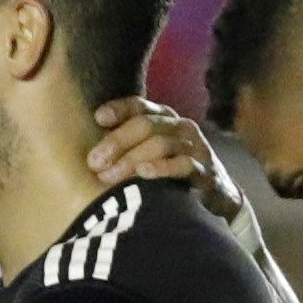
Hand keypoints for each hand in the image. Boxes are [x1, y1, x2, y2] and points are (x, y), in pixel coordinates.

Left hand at [90, 97, 247, 220]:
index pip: (140, 105)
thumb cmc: (171, 174)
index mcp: (164, 119)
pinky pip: (183, 164)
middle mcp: (180, 127)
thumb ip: (125, 148)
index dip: (120, 109)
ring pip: (161, 144)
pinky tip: (144, 174)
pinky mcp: (205, 170)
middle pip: (146, 124)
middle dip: (117, 141)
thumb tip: (87, 154)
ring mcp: (195, 147)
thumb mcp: (148, 155)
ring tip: (108, 176)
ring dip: (131, 159)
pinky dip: (162, 168)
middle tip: (93, 162)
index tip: (98, 118)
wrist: (215, 197)